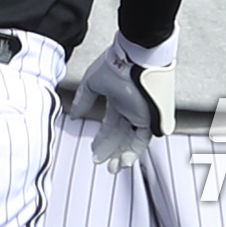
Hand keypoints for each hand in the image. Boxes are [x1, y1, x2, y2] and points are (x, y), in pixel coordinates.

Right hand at [71, 34, 173, 171]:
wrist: (134, 59)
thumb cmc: (115, 64)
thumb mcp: (91, 83)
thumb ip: (83, 100)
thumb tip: (74, 114)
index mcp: (116, 99)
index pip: (109, 124)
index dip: (101, 138)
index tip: (94, 149)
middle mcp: (129, 108)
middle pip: (120, 136)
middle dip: (111, 152)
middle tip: (102, 163)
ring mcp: (140, 114)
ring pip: (132, 141)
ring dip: (122, 155)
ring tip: (113, 168)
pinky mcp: (151, 119)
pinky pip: (143, 140)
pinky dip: (133, 152)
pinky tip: (124, 160)